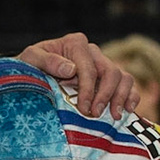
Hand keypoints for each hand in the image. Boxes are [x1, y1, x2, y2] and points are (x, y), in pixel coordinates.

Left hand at [17, 33, 137, 118]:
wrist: (31, 74)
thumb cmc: (29, 66)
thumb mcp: (30, 59)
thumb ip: (46, 61)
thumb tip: (70, 69)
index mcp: (75, 44)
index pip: (90, 67)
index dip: (89, 89)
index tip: (84, 108)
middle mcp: (92, 52)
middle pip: (110, 72)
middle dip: (105, 95)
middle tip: (95, 114)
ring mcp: (102, 64)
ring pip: (123, 77)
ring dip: (121, 97)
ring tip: (114, 116)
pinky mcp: (108, 78)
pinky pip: (127, 84)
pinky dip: (131, 96)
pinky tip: (128, 110)